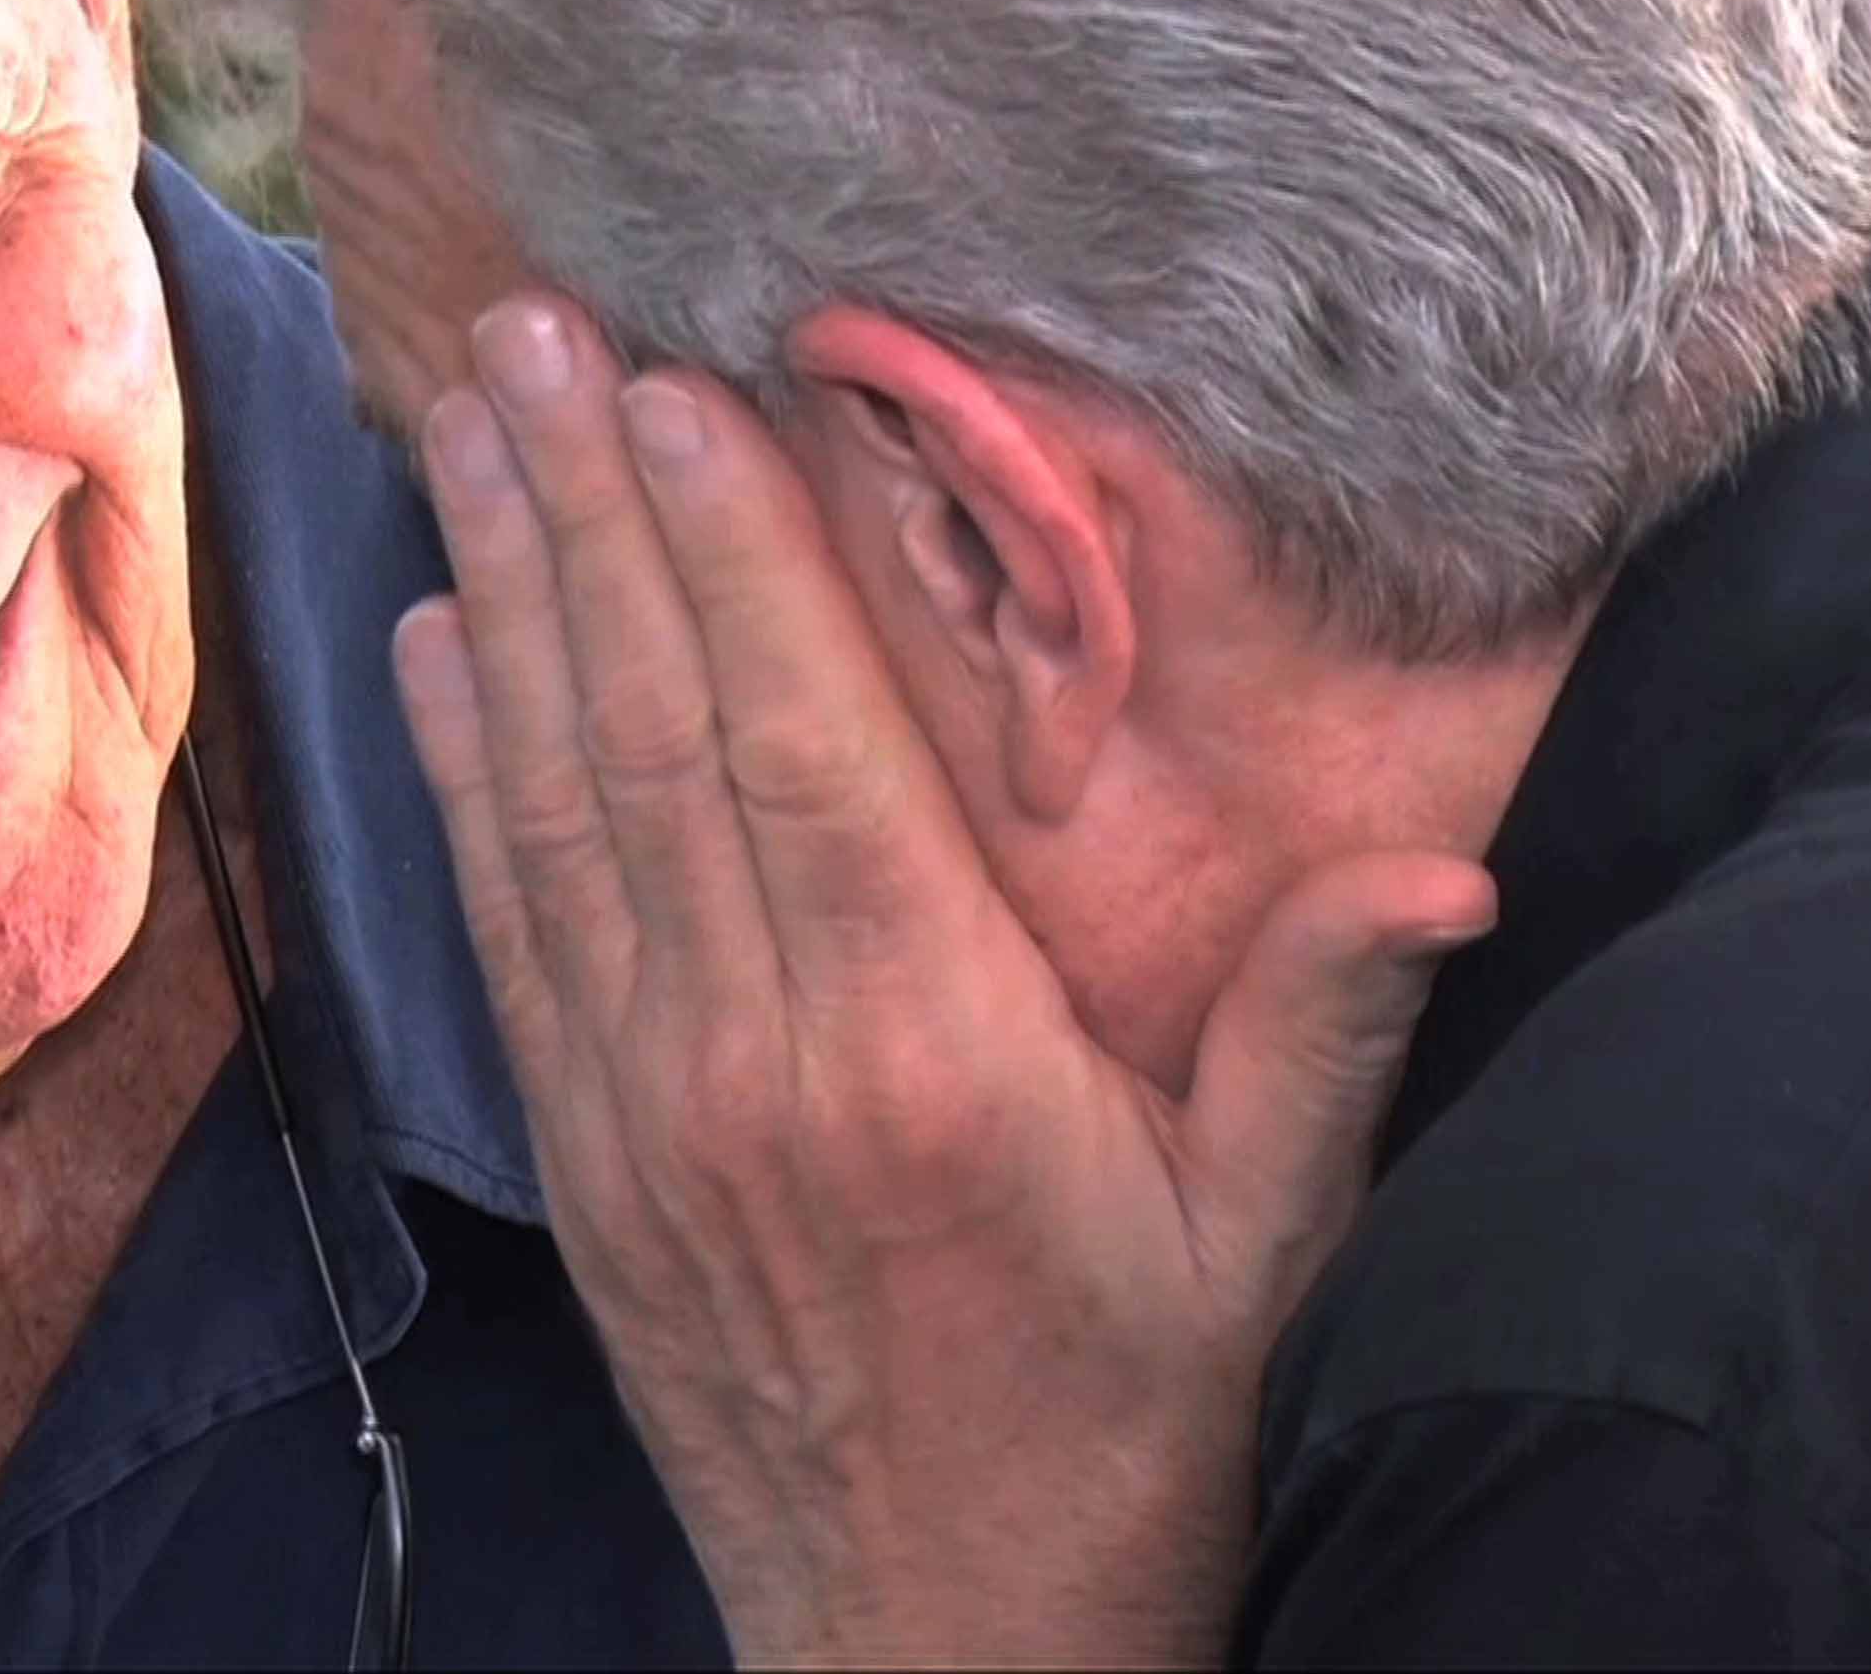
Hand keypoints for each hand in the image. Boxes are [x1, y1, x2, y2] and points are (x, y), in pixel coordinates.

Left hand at [394, 296, 1494, 1666]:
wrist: (934, 1641)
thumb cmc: (1127, 1435)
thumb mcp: (1266, 1248)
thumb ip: (1319, 1039)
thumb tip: (1437, 871)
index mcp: (928, 1054)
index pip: (802, 751)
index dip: (729, 559)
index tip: (675, 390)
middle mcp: (756, 1056)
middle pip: (652, 734)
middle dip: (588, 516)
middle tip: (524, 329)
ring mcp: (646, 1103)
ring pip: (555, 803)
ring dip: (504, 600)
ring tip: (464, 425)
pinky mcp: (588, 1154)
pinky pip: (509, 925)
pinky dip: (462, 774)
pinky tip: (433, 645)